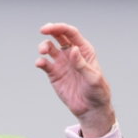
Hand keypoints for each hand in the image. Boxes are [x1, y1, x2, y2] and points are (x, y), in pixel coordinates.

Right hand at [36, 23, 115, 137]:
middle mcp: (71, 54)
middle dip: (50, 30)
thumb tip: (73, 50)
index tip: (50, 28)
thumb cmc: (97, 92)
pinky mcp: (54, 74)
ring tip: (42, 51)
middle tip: (42, 30)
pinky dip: (40, 62)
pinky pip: (45, 64)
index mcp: (84, 50)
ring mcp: (62, 63)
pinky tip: (40, 63)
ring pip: (50, 48)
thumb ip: (82, 64)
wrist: (90, 109)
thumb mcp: (93, 78)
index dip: (60, 27)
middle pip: (59, 36)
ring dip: (44, 46)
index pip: (71, 34)